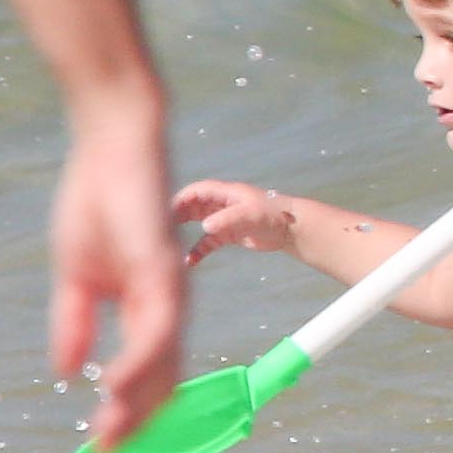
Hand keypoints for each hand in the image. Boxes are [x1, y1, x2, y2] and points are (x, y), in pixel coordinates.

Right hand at [52, 103, 186, 447]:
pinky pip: (155, 329)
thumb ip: (73, 324)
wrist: (111, 149)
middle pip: (159, 379)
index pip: (143, 373)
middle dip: (134, 422)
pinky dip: (136, 362)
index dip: (125, 412)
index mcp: (147, 309)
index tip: (102, 448)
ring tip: (110, 437)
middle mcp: (167, 306)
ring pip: (162, 363)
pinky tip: (110, 387)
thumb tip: (67, 374)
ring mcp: (169, 290)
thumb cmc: (97, 204)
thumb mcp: (75, 276)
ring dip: (135, 404)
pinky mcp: (164, 271)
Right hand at [171, 176, 295, 255]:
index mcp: (226, 193)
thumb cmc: (272, 216)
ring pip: (198, 222)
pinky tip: (189, 262)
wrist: (292, 230)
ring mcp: (226, 219)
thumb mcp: (249, 216)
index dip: (180, 199)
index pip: (196, 191)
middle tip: (161, 228)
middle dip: (177, 214)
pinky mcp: (230, 234)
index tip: (165, 212)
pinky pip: (208, 242)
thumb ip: (227, 220)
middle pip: (193, 205)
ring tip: (168, 244)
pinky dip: (198, 250)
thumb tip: (204, 226)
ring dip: (184, 231)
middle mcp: (223, 204)